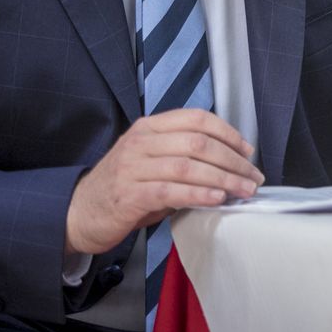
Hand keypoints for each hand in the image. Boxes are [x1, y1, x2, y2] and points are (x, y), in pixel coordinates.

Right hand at [65, 109, 262, 254]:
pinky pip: (172, 190)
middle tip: (253, 177)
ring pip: (189, 165)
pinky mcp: (129, 195)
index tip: (248, 151)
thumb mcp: (151, 160)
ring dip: (223, 178)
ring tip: (244, 190)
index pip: (197, 119)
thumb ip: (182, 155)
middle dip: (233, 160)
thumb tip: (229, 163)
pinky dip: (199, 193)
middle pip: (199, 142)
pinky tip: (217, 199)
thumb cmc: (123, 187)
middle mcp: (141, 142)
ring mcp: (133, 167)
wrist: (78, 212)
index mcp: (149, 127)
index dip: (228, 133)